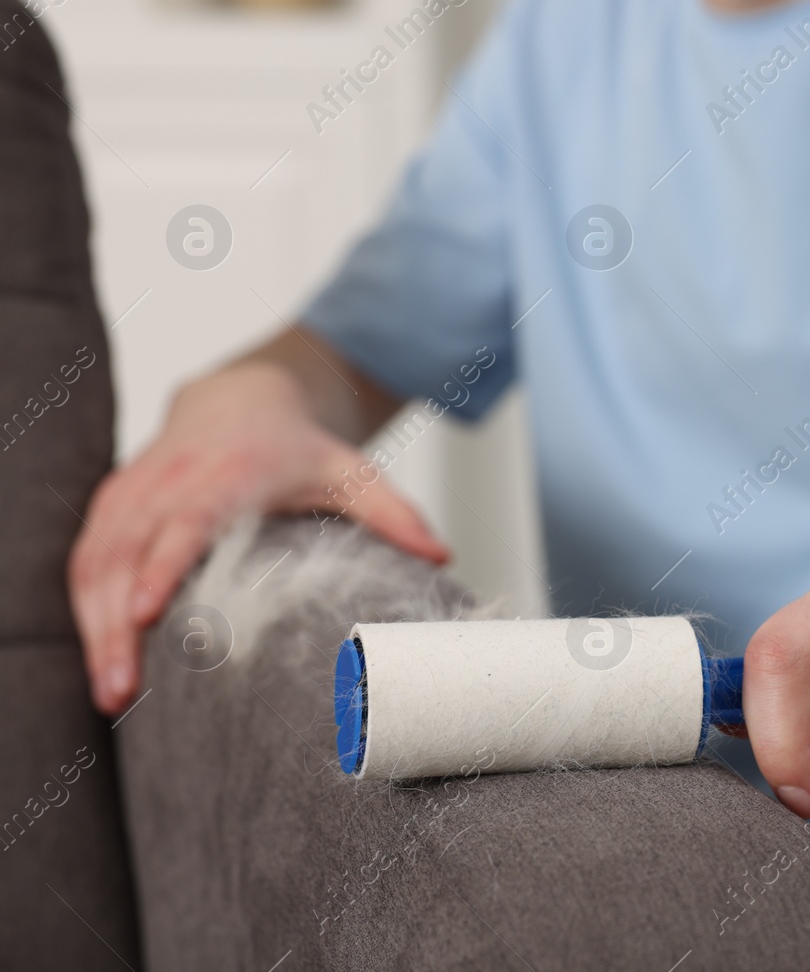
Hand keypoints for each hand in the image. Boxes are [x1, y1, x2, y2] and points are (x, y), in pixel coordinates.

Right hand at [69, 362, 448, 714]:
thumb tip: (442, 555)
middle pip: (126, 555)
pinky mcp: (112, 507)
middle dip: (115, 624)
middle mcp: (171, 482)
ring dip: (93, 628)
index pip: (185, 523)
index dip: (160, 566)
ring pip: (95, 563)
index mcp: (226, 476)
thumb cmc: (297, 447)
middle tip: (120, 691)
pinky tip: (98, 659)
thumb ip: (395, 513)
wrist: (240, 399)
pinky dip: (84, 609)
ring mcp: (134, 494)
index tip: (146, 614)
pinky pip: (84, 560)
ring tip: (108, 693)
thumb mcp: (352, 472)